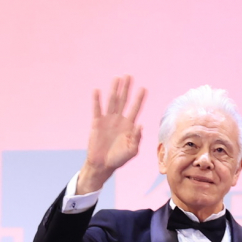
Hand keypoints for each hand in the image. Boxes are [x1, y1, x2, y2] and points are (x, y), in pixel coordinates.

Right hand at [80, 75, 147, 194]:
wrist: (103, 165)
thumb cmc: (119, 159)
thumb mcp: (132, 151)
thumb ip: (137, 138)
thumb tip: (140, 125)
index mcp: (129, 126)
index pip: (136, 109)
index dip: (139, 99)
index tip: (144, 88)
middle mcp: (119, 120)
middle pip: (124, 101)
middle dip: (127, 88)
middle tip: (129, 76)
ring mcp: (108, 120)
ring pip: (112, 102)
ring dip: (114, 90)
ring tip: (117, 78)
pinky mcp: (97, 123)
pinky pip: (97, 110)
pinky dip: (97, 101)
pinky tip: (97, 91)